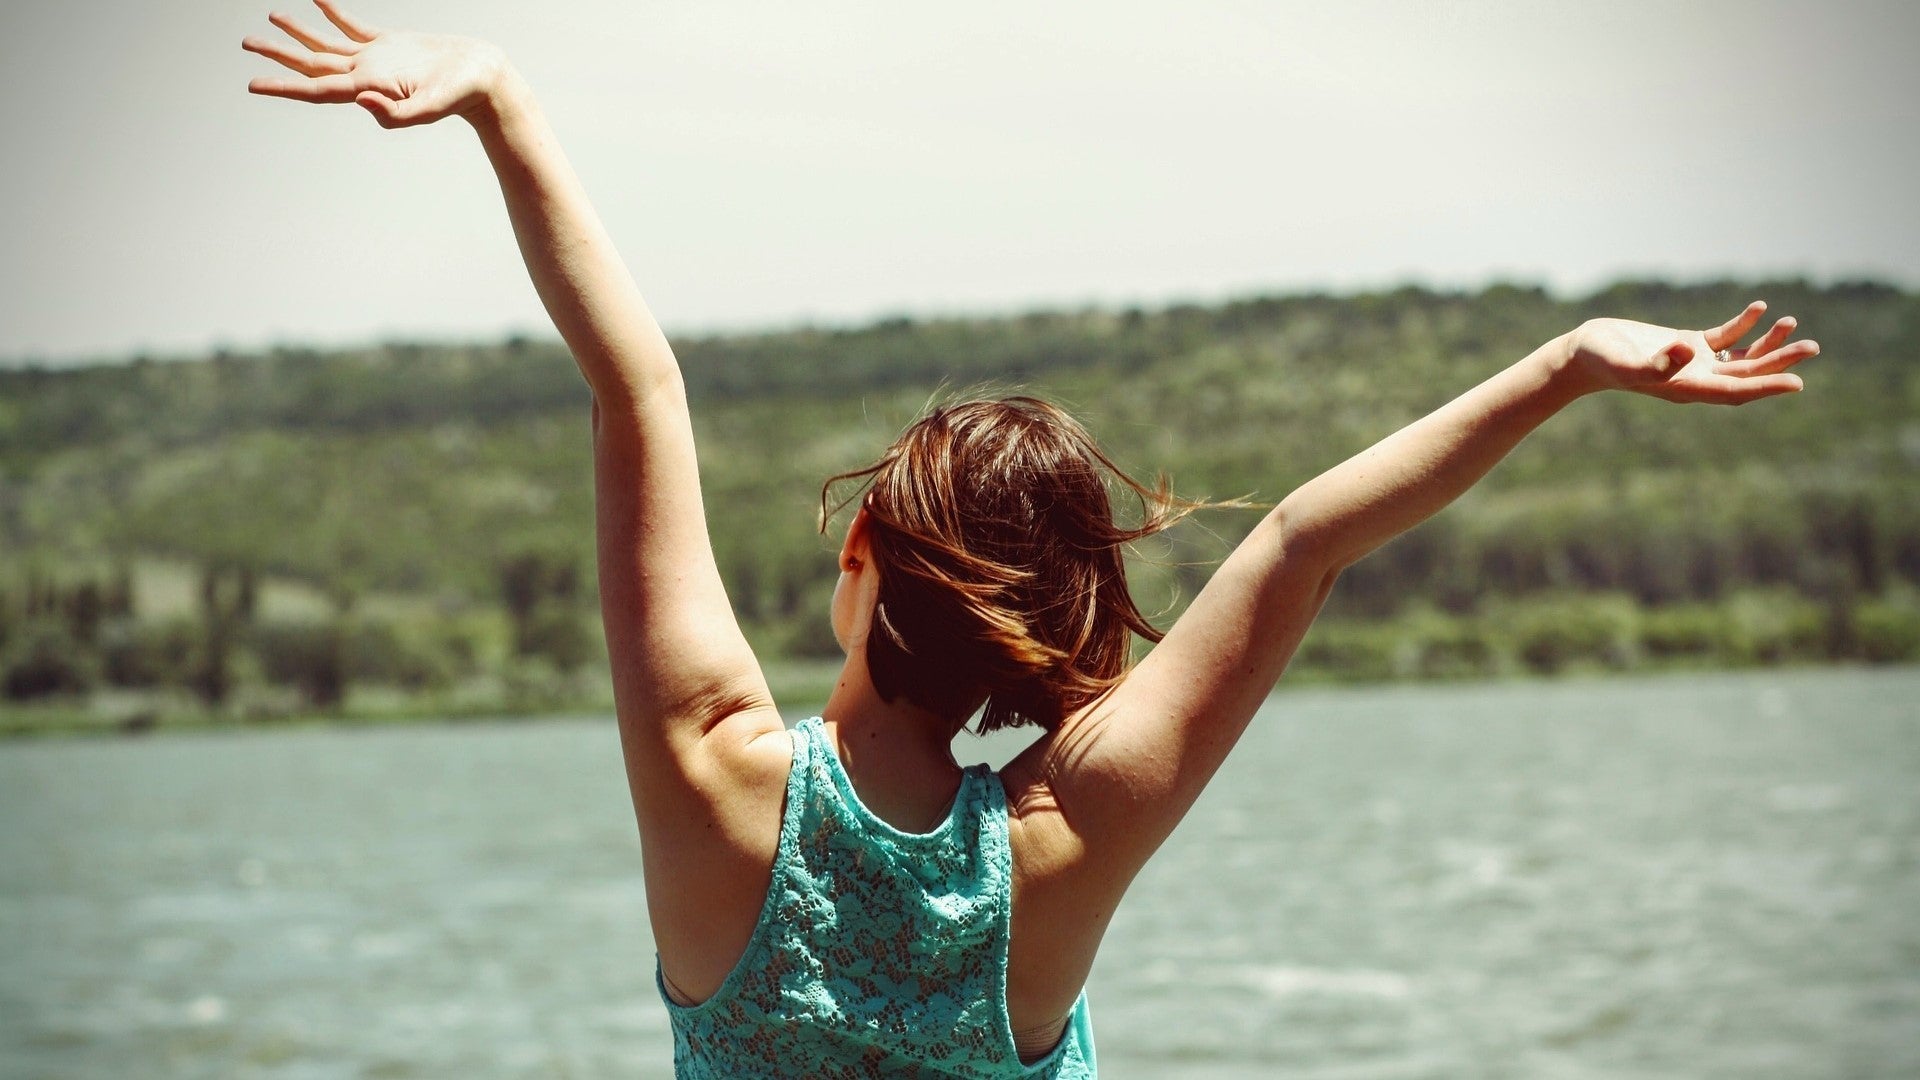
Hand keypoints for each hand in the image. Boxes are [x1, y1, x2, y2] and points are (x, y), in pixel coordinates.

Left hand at [243, 1, 509, 127]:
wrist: (485, 79)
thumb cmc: (462, 96)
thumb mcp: (431, 108)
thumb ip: (396, 114)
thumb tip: (359, 101)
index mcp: (368, 90)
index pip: (316, 89)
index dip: (283, 86)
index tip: (253, 83)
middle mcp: (365, 76)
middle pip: (312, 65)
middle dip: (278, 55)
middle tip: (248, 45)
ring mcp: (376, 60)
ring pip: (327, 45)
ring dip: (299, 33)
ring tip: (273, 17)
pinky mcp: (390, 45)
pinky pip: (352, 26)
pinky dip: (332, 13)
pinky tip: (317, 0)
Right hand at [1561, 301, 1818, 404]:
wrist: (1583, 355)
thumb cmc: (1601, 361)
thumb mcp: (1625, 362)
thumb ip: (1655, 363)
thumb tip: (1688, 351)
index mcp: (1686, 387)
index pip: (1735, 390)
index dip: (1766, 387)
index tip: (1797, 383)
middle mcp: (1695, 378)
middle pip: (1747, 374)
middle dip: (1779, 363)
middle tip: (1811, 348)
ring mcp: (1693, 362)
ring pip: (1740, 357)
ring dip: (1767, 344)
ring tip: (1793, 325)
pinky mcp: (1686, 345)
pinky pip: (1723, 338)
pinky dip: (1743, 325)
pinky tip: (1760, 308)